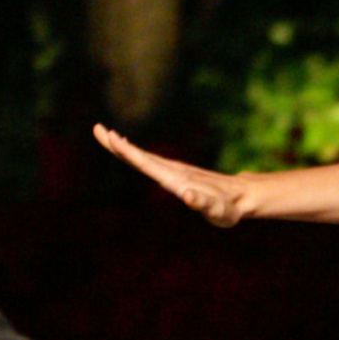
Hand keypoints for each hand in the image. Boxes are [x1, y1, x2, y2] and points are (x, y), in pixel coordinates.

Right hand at [95, 125, 248, 225]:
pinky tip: (130, 152)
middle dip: (118, 145)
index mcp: (176, 179)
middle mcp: (173, 172)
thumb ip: (203, 203)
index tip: (112, 137)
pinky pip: (151, 163)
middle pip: (140, 156)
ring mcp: (174, 172)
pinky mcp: (176, 175)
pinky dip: (136, 155)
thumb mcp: (217, 210)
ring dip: (124, 148)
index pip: (147, 164)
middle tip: (97, 129)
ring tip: (107, 135)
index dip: (128, 152)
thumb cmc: (228, 209)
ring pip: (144, 158)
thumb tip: (188, 195)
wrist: (241, 197)